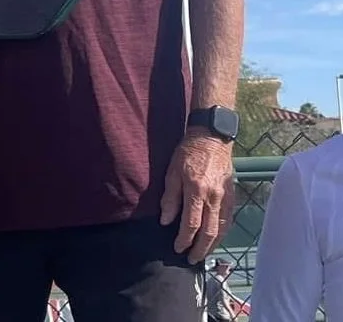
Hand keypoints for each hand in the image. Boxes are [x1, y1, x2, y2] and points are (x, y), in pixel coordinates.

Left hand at [159, 129, 233, 263]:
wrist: (212, 138)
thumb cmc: (187, 153)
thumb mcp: (172, 171)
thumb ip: (170, 197)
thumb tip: (166, 221)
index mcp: (197, 190)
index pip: (191, 223)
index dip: (184, 239)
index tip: (177, 248)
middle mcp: (213, 197)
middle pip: (209, 231)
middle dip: (200, 249)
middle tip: (191, 259)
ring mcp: (225, 197)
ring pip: (221, 229)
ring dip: (212, 245)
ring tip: (203, 254)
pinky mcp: (232, 196)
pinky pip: (228, 220)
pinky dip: (222, 234)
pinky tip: (215, 239)